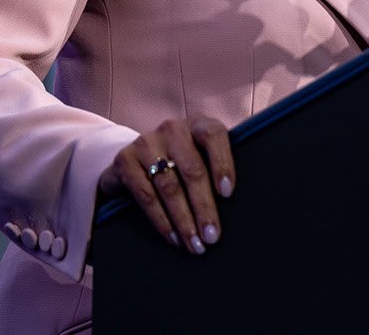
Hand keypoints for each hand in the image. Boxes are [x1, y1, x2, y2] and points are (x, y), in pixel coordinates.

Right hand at [98, 116, 234, 254]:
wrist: (134, 161)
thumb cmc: (181, 163)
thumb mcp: (200, 158)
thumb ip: (216, 170)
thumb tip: (243, 205)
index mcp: (198, 124)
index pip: (214, 136)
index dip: (222, 163)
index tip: (228, 193)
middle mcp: (173, 129)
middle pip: (193, 169)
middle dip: (204, 207)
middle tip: (212, 236)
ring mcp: (146, 142)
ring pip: (169, 186)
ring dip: (184, 220)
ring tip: (195, 244)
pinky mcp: (125, 159)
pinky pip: (145, 194)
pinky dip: (161, 220)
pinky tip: (173, 237)